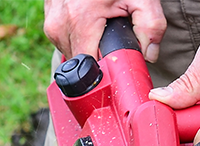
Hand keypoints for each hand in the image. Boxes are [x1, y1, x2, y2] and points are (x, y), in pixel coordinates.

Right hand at [44, 0, 165, 60]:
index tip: (119, 67)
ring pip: (72, 53)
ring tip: (103, 30)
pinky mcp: (49, 18)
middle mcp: (60, 24)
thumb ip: (151, 26)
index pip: (89, 69)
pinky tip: (92, 25)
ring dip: (89, 49)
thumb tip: (149, 55)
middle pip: (81, 64)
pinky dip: (80, 37)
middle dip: (100, 60)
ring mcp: (51, 21)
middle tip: (115, 42)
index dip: (106, 73)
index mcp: (80, 21)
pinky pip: (65, 40)